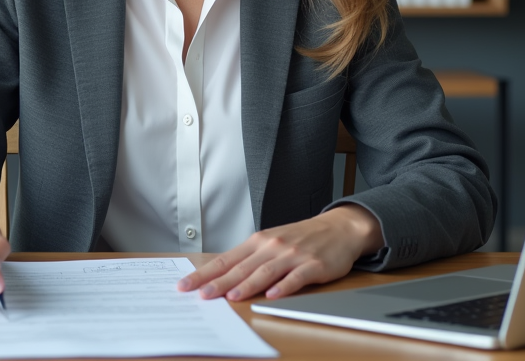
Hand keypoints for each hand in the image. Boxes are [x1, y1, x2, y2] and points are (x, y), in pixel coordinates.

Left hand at [177, 204, 383, 301]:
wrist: (338, 228)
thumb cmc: (301, 238)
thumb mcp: (272, 242)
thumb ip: (250, 259)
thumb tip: (221, 277)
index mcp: (259, 241)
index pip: (226, 259)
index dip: (205, 273)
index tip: (186, 285)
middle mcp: (273, 246)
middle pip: (242, 267)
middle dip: (220, 282)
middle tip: (202, 294)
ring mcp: (293, 255)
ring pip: (266, 271)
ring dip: (248, 284)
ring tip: (232, 297)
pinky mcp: (313, 265)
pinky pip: (297, 277)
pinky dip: (284, 286)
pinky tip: (273, 294)